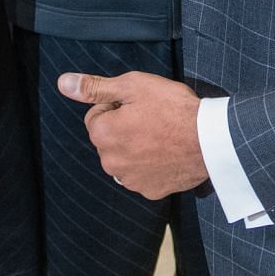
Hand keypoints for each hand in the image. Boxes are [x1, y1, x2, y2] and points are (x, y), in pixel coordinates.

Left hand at [58, 70, 205, 198]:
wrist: (211, 140)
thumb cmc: (173, 108)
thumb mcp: (133, 85)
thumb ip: (95, 87)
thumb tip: (63, 83)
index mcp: (103, 135)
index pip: (96, 116)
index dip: (117, 106)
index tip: (139, 105)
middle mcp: (111, 163)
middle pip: (109, 139)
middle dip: (123, 129)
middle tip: (152, 119)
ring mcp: (131, 180)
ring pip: (124, 158)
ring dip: (135, 148)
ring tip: (161, 136)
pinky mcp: (150, 191)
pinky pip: (142, 175)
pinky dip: (151, 165)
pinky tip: (167, 154)